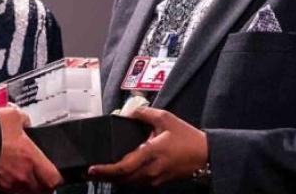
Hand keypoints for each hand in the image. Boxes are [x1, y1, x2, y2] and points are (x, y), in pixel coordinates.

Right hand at [0, 107, 61, 192]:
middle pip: (41, 189)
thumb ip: (25, 120)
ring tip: (26, 175)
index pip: (54, 178)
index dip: (57, 177)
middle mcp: (22, 174)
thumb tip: (25, 122)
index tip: (56, 173)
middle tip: (43, 176)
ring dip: (28, 186)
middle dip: (43, 184)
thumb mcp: (13, 116)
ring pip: (25, 191)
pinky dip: (13, 185)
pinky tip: (9, 174)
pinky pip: (10, 190)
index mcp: (31, 158)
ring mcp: (8, 182)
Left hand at [87, 107, 206, 186]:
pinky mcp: (159, 182)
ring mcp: (155, 178)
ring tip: (100, 173)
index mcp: (151, 153)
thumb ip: (144, 113)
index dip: (106, 170)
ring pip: (129, 183)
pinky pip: (138, 182)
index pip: (123, 167)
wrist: (206, 155)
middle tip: (89, 173)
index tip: (92, 169)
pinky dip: (126, 179)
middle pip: (122, 179)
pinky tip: (119, 173)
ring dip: (114, 179)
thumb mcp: (165, 118)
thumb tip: (128, 112)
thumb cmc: (187, 137)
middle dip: (105, 177)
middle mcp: (151, 170)